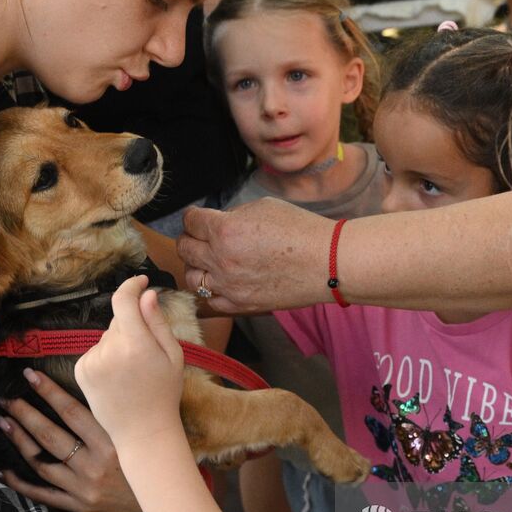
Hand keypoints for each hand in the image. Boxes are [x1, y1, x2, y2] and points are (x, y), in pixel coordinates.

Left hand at [0, 371, 141, 511]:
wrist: (161, 499)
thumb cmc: (149, 458)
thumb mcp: (136, 433)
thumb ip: (113, 413)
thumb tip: (90, 383)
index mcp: (111, 443)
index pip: (72, 412)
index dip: (49, 392)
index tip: (30, 376)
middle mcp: (95, 465)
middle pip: (50, 435)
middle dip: (24, 413)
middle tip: (5, 397)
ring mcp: (83, 488)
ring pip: (42, 461)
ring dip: (20, 440)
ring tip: (4, 421)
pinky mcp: (78, 506)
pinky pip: (43, 495)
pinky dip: (20, 483)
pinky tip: (2, 470)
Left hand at [74, 276, 185, 444]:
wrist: (142, 431)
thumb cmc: (164, 393)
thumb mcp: (173, 355)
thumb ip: (158, 322)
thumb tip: (146, 294)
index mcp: (136, 343)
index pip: (124, 299)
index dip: (132, 285)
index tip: (141, 281)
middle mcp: (110, 349)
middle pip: (118, 319)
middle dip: (132, 326)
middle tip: (147, 352)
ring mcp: (92, 361)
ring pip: (107, 336)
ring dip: (118, 343)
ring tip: (132, 370)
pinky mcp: (81, 370)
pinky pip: (96, 350)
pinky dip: (106, 357)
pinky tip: (117, 377)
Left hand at [178, 199, 329, 313]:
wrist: (327, 262)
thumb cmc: (301, 230)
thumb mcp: (262, 207)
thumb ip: (232, 216)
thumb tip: (216, 223)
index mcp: (225, 230)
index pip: (190, 221)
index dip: (193, 217)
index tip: (197, 218)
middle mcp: (221, 260)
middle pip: (184, 248)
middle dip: (190, 238)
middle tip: (200, 236)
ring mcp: (229, 286)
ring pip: (191, 277)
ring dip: (196, 266)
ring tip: (209, 260)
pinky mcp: (240, 304)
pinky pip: (210, 300)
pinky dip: (211, 289)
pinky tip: (221, 280)